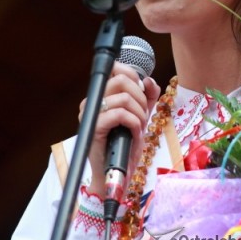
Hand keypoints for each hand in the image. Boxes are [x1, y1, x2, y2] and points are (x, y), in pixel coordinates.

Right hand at [78, 61, 160, 196]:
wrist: (117, 171)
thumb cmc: (125, 144)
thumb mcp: (141, 116)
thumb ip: (147, 96)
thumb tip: (149, 80)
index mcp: (102, 95)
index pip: (115, 68)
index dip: (134, 77)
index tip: (141, 94)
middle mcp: (93, 100)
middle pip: (121, 79)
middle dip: (140, 97)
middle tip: (142, 115)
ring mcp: (91, 113)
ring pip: (124, 98)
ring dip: (139, 114)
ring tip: (138, 127)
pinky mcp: (94, 127)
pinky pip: (120, 115)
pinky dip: (134, 123)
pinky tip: (134, 134)